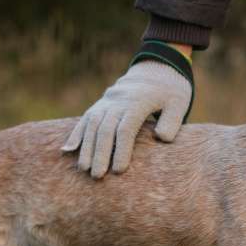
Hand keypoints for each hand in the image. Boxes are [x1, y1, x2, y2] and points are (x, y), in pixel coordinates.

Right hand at [62, 56, 192, 177]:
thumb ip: (172, 120)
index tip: (119, 170)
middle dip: (100, 154)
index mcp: (138, 102)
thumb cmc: (170, 91)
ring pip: (92, 125)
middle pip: (106, 129)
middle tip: (98, 176)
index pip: (126, 128)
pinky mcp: (99, 105)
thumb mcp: (179, 102)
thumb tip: (161, 138)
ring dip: (86, 148)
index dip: (122, 150)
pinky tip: (67, 151)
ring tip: (84, 169)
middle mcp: (118, 102)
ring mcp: (106, 102)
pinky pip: (84, 119)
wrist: (155, 68)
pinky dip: (75, 135)